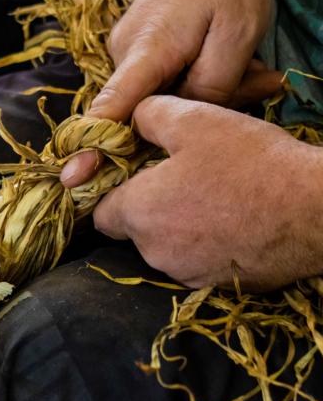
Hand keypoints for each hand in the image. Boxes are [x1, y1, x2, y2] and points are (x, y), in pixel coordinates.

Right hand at [61, 0, 281, 187]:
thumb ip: (210, 89)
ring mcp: (123, 53)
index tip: (73, 177)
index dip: (92, 145)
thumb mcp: (238, 36)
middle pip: (138, 111)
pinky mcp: (132, 53)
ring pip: (150, 99)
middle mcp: (123, 54)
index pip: (111, 106)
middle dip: (183, 116)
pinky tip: (217, 63)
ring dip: (192, 95)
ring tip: (240, 68)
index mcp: (146, 50)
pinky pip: (153, 85)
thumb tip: (178, 127)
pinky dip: (185, 84)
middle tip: (249, 83)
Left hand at [92, 96, 322, 291]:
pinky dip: (201, 244)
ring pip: (163, 246)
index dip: (110, 193)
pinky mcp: (215, 285)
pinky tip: (229, 220)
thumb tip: (130, 119)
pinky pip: (193, 261)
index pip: (99, 213)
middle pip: (133, 229)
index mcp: (139, 212)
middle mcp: (154, 251)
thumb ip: (148, 115)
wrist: (316, 211)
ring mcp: (185, 273)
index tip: (130, 177)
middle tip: (177, 179)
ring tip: (209, 197)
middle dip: (146, 206)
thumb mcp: (194, 119)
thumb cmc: (250, 162)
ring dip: (175, 225)